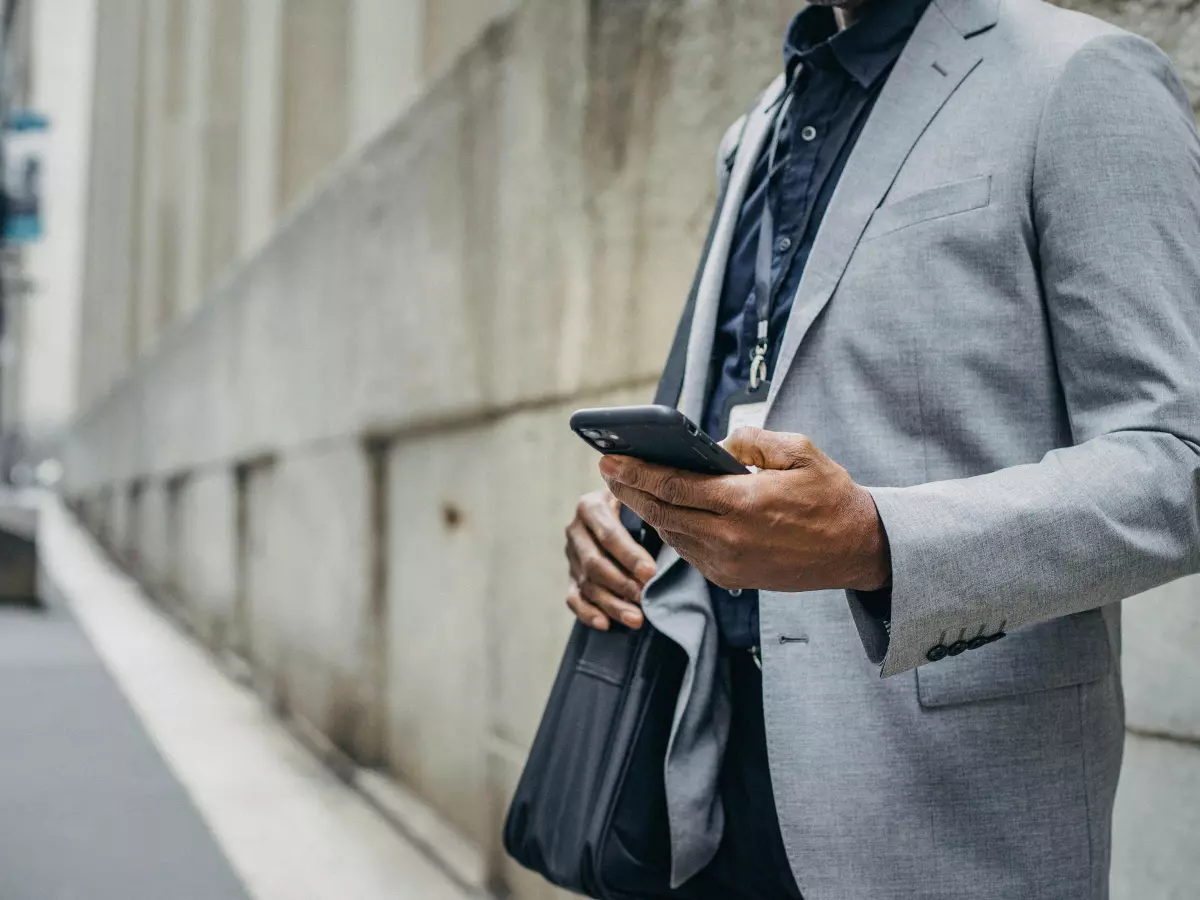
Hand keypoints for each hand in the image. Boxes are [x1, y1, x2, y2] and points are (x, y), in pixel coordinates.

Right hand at [565, 490, 657, 630]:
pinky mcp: (571, 575)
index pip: (608, 535)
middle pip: (594, 563)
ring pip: (586, 584)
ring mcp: (571, 554)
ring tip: (636, 619)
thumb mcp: (643, 500)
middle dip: (621, 584)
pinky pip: (574, 598)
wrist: (622, 508)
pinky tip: (605, 624)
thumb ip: (650, 514)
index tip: (651, 573)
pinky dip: (588, 613)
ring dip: (611, 604)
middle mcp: (576, 529)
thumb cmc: (640, 505)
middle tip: (645, 598)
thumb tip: (672, 538)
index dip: (629, 556)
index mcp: (591, 506)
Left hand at [598, 428, 889, 592]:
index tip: (610, 459)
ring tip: (628, 488)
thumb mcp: (800, 452)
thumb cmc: (831, 496)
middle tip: (606, 471)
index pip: (675, 486)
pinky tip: (662, 512)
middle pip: (663, 513)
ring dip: (647, 511)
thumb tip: (716, 444)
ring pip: (672, 534)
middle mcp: (730, 537)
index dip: (637, 472)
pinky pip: (689, 551)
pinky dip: (671, 530)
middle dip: (630, 490)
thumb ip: (753, 441)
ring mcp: (728, 563)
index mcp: (744, 503)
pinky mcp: (731, 577)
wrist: (857, 550)